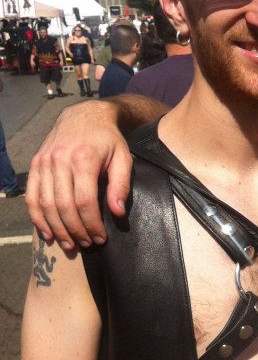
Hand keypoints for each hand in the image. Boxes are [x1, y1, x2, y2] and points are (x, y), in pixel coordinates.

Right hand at [25, 102, 132, 250]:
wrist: (85, 115)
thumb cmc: (108, 140)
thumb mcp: (123, 158)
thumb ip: (121, 185)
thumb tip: (116, 213)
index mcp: (84, 159)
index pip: (84, 201)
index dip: (91, 224)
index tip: (100, 238)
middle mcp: (60, 160)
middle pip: (63, 206)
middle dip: (75, 230)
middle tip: (86, 244)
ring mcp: (44, 162)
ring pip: (45, 204)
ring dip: (56, 229)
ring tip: (69, 244)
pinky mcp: (35, 164)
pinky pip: (31, 196)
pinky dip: (37, 217)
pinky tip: (47, 232)